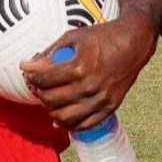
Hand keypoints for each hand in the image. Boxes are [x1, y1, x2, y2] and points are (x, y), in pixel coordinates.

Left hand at [19, 13, 158, 130]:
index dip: (32, 77)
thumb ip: (50, 52)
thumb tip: (27, 65)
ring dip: (52, 111)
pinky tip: (62, 117)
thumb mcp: (74, 37)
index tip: (29, 73)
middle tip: (37, 87)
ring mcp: (101, 99)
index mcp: (79, 67)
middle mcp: (90, 86)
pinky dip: (70, 124)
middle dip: (39, 93)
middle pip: (52, 100)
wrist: (134, 43)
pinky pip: (85, 124)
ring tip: (49, 101)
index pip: (45, 80)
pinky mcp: (110, 107)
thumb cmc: (103, 36)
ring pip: (65, 117)